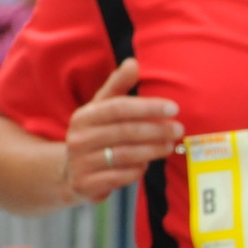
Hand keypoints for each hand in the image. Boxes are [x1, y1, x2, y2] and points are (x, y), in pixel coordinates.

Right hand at [62, 59, 182, 202]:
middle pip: (125, 131)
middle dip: (156, 130)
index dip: (148, 107)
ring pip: (124, 155)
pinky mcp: (85, 185)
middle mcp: (78, 139)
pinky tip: (147, 164)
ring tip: (170, 146)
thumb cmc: (96, 133)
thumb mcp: (102, 108)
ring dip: (152, 150)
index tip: (174, 108)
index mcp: (84, 116)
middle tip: (179, 129)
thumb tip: (133, 62)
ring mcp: (80, 163)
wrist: (68, 173)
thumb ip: (118, 85)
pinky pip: (120, 177)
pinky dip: (138, 170)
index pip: (119, 108)